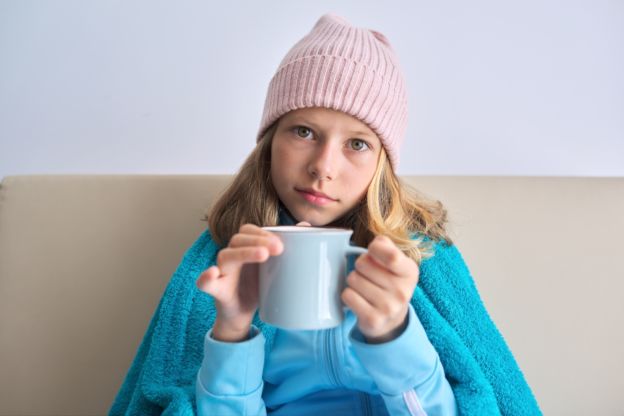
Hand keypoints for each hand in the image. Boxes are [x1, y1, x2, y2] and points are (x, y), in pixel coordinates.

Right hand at [196, 224, 282, 340]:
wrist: (242, 314)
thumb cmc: (258, 286)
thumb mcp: (274, 267)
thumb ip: (287, 246)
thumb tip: (305, 226)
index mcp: (245, 248)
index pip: (249, 231)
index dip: (264, 233)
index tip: (282, 243)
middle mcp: (231, 256)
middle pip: (239, 239)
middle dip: (259, 240)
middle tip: (278, 248)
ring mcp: (222, 272)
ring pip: (226, 256)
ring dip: (244, 253)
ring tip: (263, 255)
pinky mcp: (216, 290)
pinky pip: (205, 282)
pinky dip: (206, 277)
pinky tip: (213, 273)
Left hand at [341, 235, 419, 343]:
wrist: (392, 320)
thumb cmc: (389, 283)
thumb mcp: (396, 262)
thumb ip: (386, 246)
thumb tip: (376, 243)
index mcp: (409, 272)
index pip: (392, 256)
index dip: (375, 249)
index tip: (373, 251)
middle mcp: (402, 291)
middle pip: (362, 263)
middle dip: (360, 266)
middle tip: (369, 275)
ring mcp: (389, 308)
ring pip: (353, 279)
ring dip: (354, 282)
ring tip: (365, 289)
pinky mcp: (373, 320)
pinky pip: (348, 295)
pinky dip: (349, 295)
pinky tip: (360, 300)